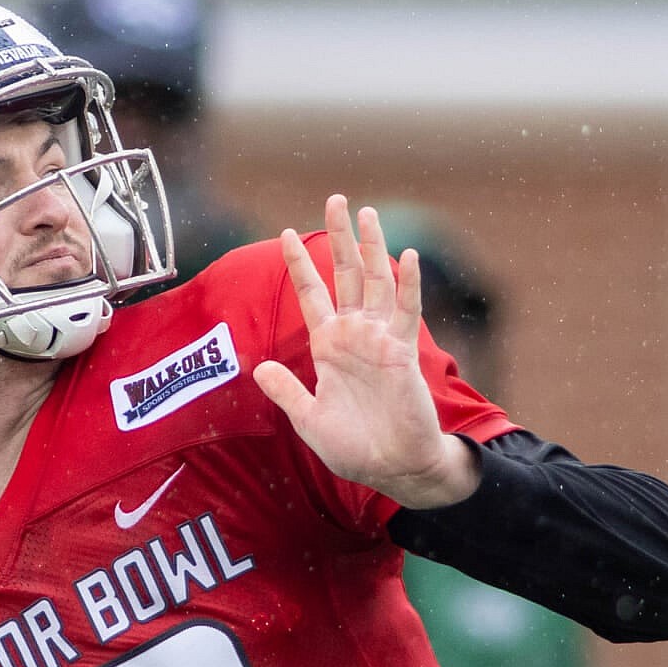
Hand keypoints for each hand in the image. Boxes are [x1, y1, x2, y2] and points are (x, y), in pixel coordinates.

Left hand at [251, 196, 477, 512]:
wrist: (393, 467)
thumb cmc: (354, 447)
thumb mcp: (308, 419)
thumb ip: (286, 391)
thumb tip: (259, 367)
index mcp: (328, 347)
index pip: (312, 294)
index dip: (300, 264)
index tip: (287, 232)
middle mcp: (354, 335)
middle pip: (345, 275)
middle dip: (340, 238)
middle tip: (335, 200)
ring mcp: (380, 339)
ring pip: (376, 282)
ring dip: (371, 248)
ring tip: (366, 213)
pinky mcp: (402, 351)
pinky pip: (405, 310)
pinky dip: (408, 283)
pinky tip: (406, 256)